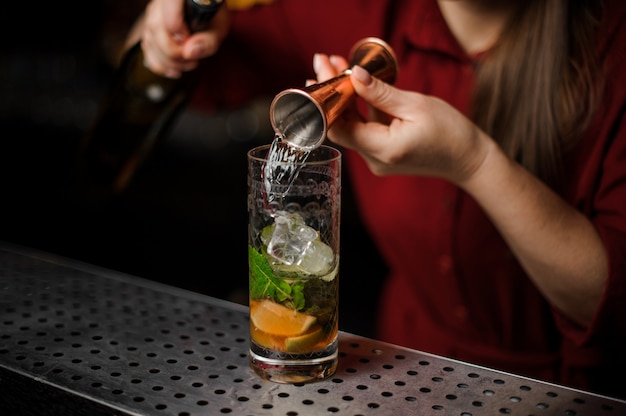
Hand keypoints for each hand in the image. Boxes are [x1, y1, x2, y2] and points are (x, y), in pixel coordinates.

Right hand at [140, 0, 230, 77]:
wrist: (207, 14)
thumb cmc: (213, 18)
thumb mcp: (218, 28)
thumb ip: (208, 40)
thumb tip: (189, 52)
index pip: (168, 12)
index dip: (178, 31)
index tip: (190, 41)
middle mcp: (160, 3)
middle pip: (155, 28)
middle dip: (173, 52)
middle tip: (193, 60)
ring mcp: (152, 15)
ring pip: (150, 39)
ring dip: (169, 61)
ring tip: (189, 64)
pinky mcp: (149, 29)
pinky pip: (147, 48)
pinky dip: (159, 64)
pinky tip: (174, 71)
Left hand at [312, 53, 491, 184]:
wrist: (469, 159)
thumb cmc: (450, 133)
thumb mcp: (416, 105)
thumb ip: (381, 93)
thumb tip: (354, 76)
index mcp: (382, 149)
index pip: (338, 128)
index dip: (325, 101)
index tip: (318, 76)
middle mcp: (374, 159)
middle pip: (342, 126)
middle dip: (332, 93)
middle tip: (325, 63)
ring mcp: (377, 159)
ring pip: (352, 126)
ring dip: (345, 98)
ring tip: (339, 66)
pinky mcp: (383, 154)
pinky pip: (365, 130)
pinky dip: (360, 108)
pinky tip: (357, 86)